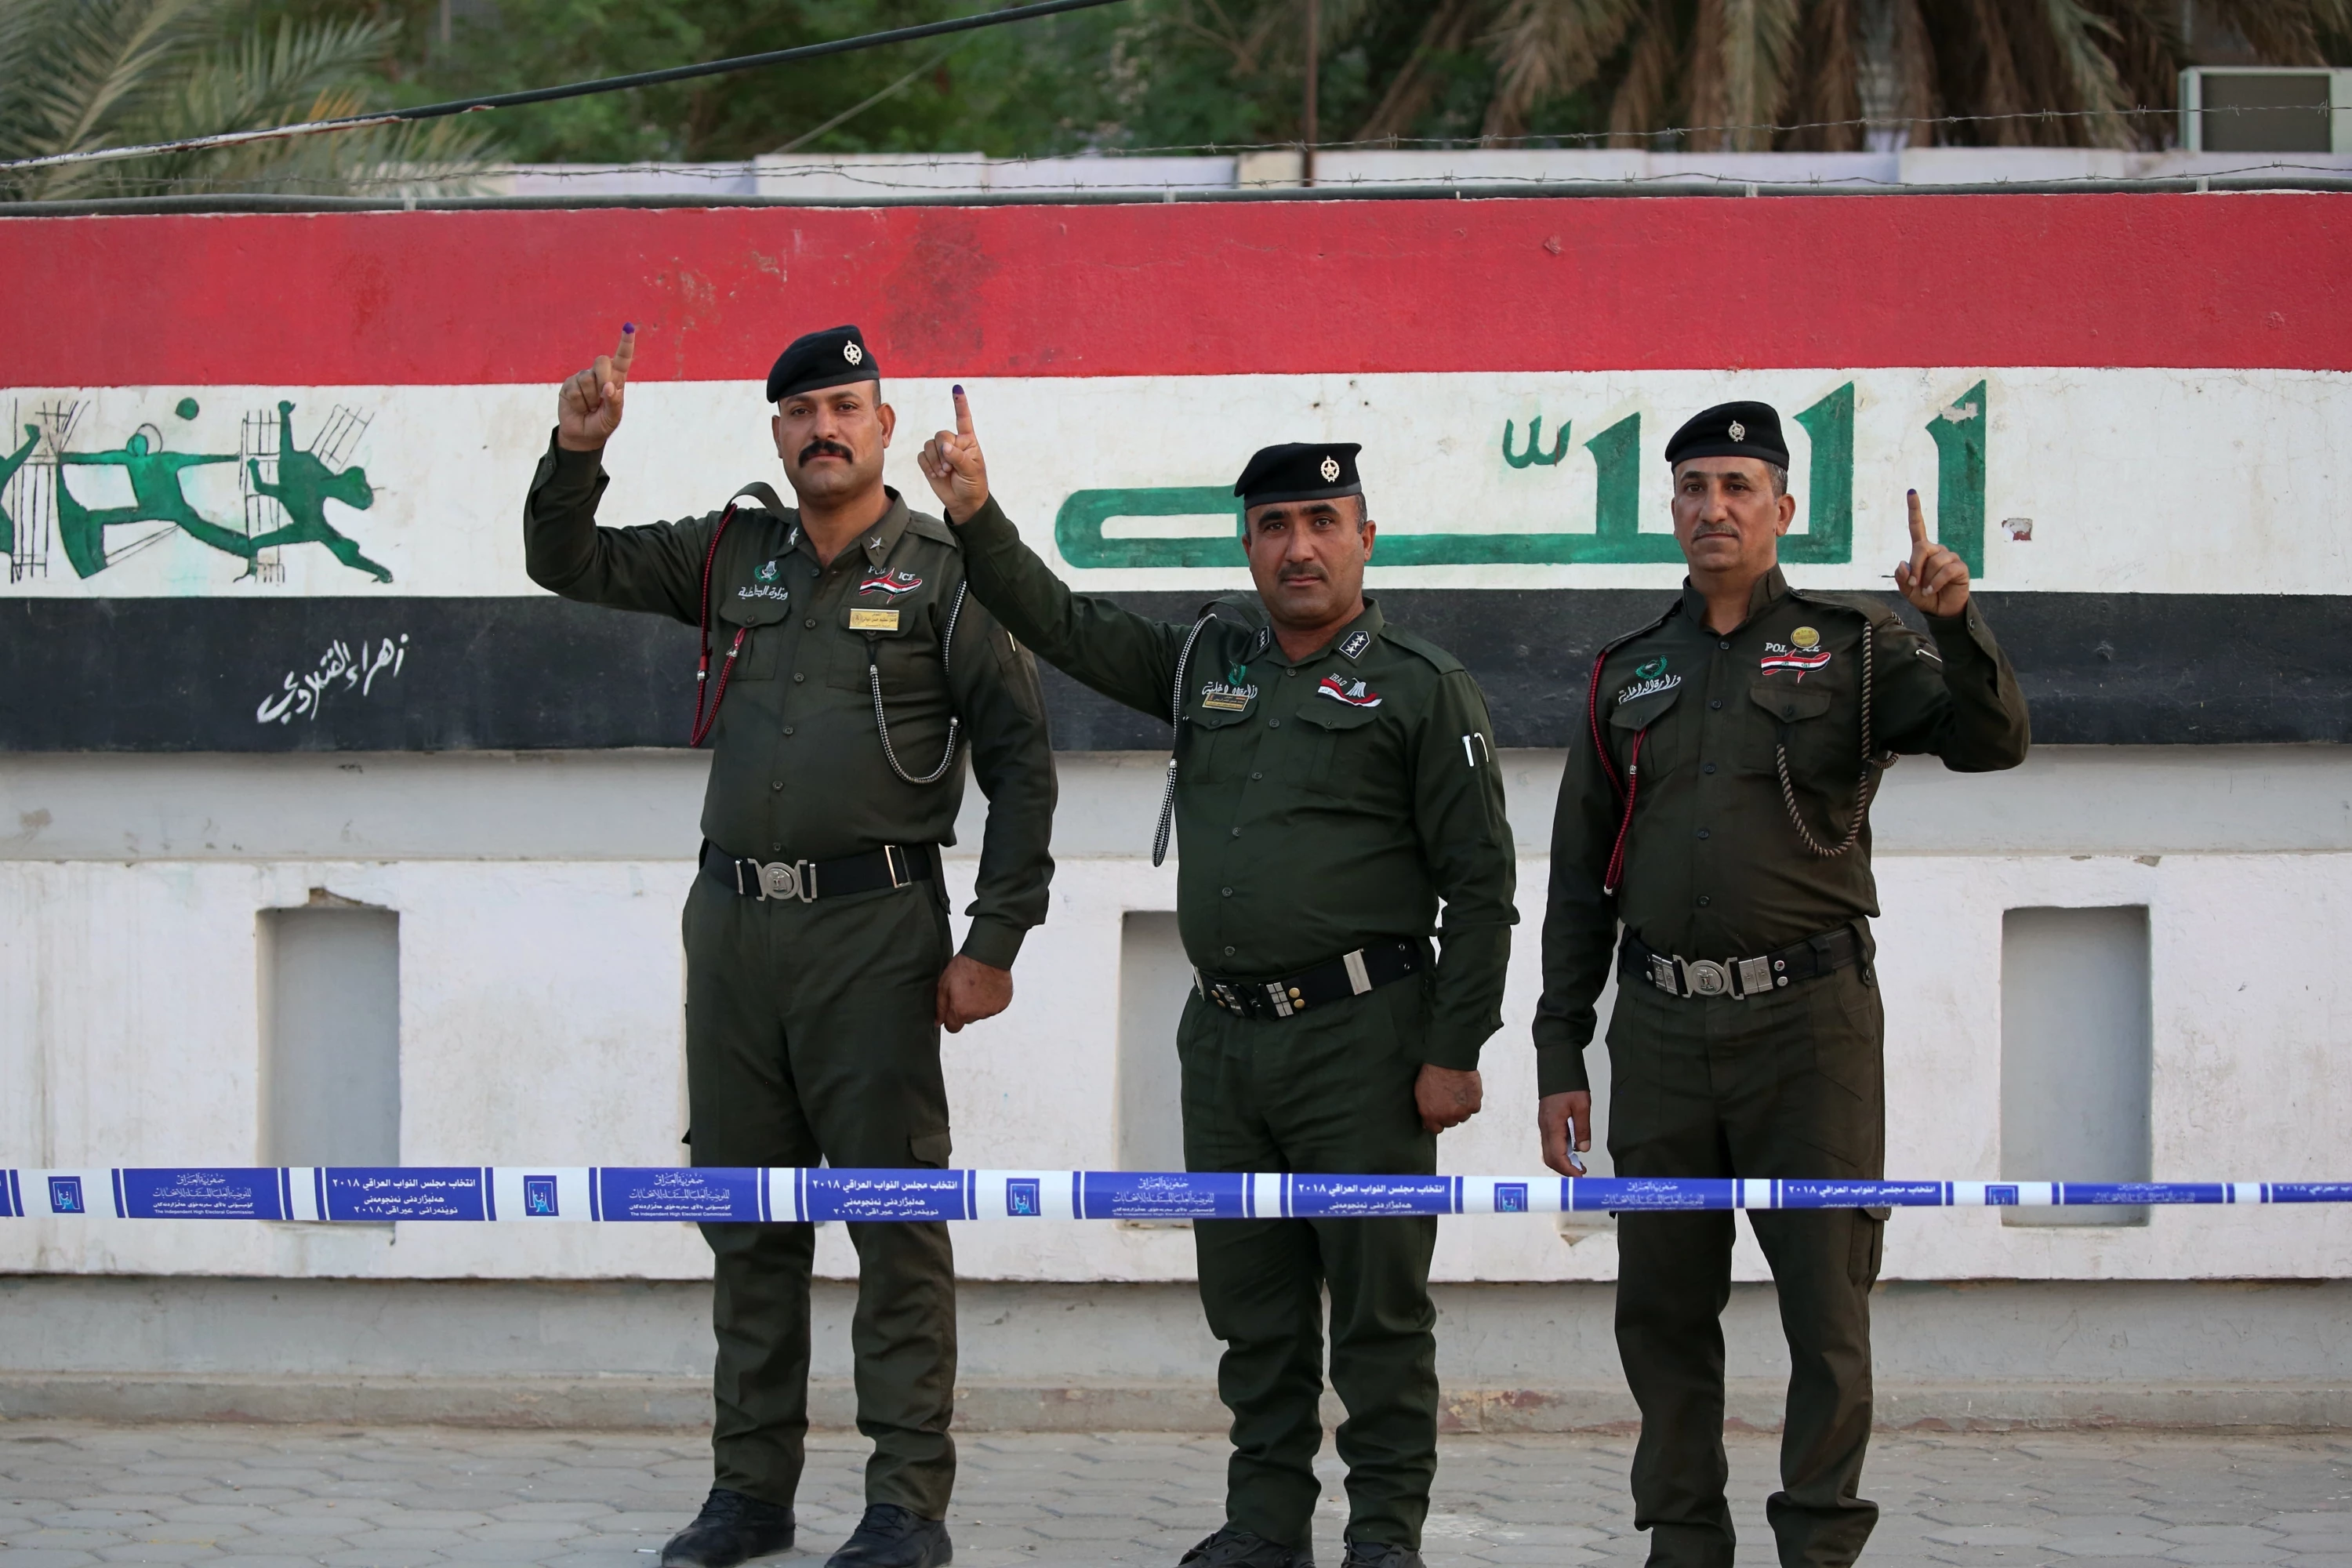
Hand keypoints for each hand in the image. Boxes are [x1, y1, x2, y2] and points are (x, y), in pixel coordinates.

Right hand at [557, 324, 633, 451]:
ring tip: (590, 407)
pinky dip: (579, 403)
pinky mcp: (569, 384)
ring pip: (587, 379)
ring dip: (590, 398)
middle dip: (603, 378)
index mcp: (616, 380)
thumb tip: (609, 387)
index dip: (625, 343)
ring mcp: (583, 378)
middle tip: (601, 399)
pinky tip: (580, 407)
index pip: (622, 359)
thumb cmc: (601, 424)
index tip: (629, 327)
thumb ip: (614, 403)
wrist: (582, 435)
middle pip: (602, 361)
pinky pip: (574, 390)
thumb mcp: (613, 418)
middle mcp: (599, 375)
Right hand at [916, 385, 989, 522]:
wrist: (964, 503)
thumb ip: (959, 457)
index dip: (960, 404)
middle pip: (941, 434)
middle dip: (943, 451)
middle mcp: (953, 443)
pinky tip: (936, 475)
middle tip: (949, 468)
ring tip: (944, 473)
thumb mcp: (971, 471)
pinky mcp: (930, 462)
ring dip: (935, 461)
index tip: (957, 388)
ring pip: (929, 445)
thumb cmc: (973, 485)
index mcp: (968, 441)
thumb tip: (945, 447)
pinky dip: (928, 466)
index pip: (963, 419)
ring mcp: (940, 452)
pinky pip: (922, 456)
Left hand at [936, 953, 1012, 1032]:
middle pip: (968, 1019)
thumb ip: (940, 1007)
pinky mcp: (1003, 1003)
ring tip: (978, 985)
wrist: (988, 955)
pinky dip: (991, 999)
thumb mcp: (944, 984)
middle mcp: (978, 1015)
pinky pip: (994, 1006)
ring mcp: (992, 1010)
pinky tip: (988, 985)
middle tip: (965, 991)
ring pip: (982, 1013)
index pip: (953, 1028)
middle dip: (965, 1009)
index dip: (950, 1018)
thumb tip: (938, 1023)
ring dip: (979, 1004)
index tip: (952, 1007)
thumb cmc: (964, 967)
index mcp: (961, 1012)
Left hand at [1414, 1064, 1482, 1133]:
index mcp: (1431, 1115)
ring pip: (1462, 1116)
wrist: (1449, 1061)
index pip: (1435, 1129)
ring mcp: (1461, 1113)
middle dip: (1449, 1113)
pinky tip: (1466, 1091)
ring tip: (1457, 1092)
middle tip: (1448, 1098)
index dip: (1437, 1121)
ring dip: (1461, 1108)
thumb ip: (1425, 1110)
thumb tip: (1426, 1121)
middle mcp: (1446, 1117)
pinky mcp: (1473, 1105)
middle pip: (1450, 1122)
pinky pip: (1473, 1108)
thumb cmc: (1432, 1073)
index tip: (1439, 1114)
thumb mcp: (1420, 1093)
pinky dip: (1471, 1101)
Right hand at [1538, 1090, 1591, 1176]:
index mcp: (1553, 1125)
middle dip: (1564, 1169)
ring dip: (1562, 1161)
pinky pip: (1551, 1143)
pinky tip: (1573, 1151)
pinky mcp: (1546, 1122)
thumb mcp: (1582, 1105)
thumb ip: (1582, 1129)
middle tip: (1581, 1173)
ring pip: (1549, 1151)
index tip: (1579, 1176)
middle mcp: (1545, 1127)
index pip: (1557, 1156)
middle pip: (1550, 1158)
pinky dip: (1561, 1151)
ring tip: (1579, 1165)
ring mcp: (1544, 1125)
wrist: (1556, 1067)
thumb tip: (1583, 1148)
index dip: (1568, 1169)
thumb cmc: (1568, 1084)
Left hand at [1893, 488, 1969, 616]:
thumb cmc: (1924, 597)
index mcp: (1922, 551)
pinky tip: (1932, 590)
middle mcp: (1937, 550)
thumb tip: (1903, 563)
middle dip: (1915, 567)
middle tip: (1913, 584)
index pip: (1918, 526)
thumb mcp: (1907, 590)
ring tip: (1926, 590)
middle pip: (1922, 548)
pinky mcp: (1960, 567)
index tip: (1911, 491)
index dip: (1915, 509)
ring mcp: (1950, 557)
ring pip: (1935, 561)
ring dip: (1926, 579)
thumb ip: (1901, 578)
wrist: (1941, 611)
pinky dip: (1935, 582)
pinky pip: (1946, 571)